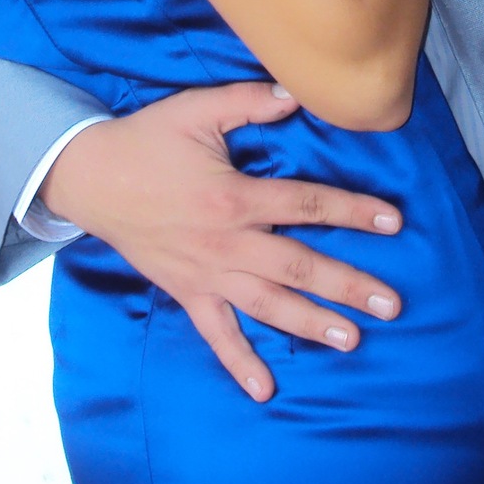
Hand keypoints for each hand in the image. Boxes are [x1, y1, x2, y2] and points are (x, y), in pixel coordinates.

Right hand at [38, 81, 403, 401]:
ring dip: (311, 323)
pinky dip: (238, 363)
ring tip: (352, 340)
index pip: (307, 204)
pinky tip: (264, 390)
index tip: (394, 222)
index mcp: (234, 197)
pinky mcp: (187, 292)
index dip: (353, 211)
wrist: (89, 179)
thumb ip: (249, 100)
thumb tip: (296, 93)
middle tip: (390, 305)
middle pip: (298, 266)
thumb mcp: (196, 109)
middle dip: (347, 285)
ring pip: (268, 304)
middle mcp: (227, 243)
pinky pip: (216, 333)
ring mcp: (207, 274)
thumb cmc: (146, 140)